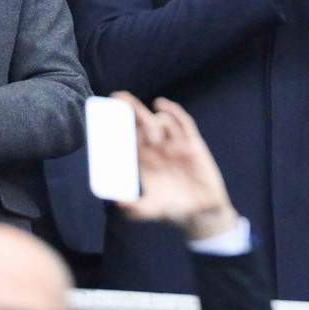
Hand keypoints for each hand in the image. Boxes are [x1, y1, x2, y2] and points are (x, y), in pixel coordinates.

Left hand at [112, 92, 238, 240]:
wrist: (202, 212)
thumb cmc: (174, 210)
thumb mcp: (150, 209)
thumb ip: (134, 207)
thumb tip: (117, 201)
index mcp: (144, 161)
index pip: (128, 138)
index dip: (118, 126)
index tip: (106, 115)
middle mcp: (158, 150)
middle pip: (142, 124)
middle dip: (131, 110)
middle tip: (118, 97)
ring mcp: (175, 145)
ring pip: (160, 122)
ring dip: (152, 122)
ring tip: (151, 132)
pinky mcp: (193, 143)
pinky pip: (183, 123)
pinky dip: (172, 112)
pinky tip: (160, 104)